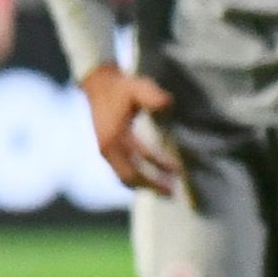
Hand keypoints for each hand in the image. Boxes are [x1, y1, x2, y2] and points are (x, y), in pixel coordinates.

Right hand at [78, 62, 182, 195]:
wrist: (98, 84)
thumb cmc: (121, 87)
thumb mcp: (138, 87)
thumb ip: (153, 96)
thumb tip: (168, 104)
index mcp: (116, 135)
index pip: (142, 156)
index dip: (161, 164)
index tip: (179, 170)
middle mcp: (108, 148)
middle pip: (130, 176)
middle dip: (152, 185)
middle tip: (172, 192)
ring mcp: (105, 151)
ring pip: (124, 177)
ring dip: (144, 185)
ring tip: (164, 188)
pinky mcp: (106, 151)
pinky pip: (121, 172)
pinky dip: (136, 179)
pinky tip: (149, 178)